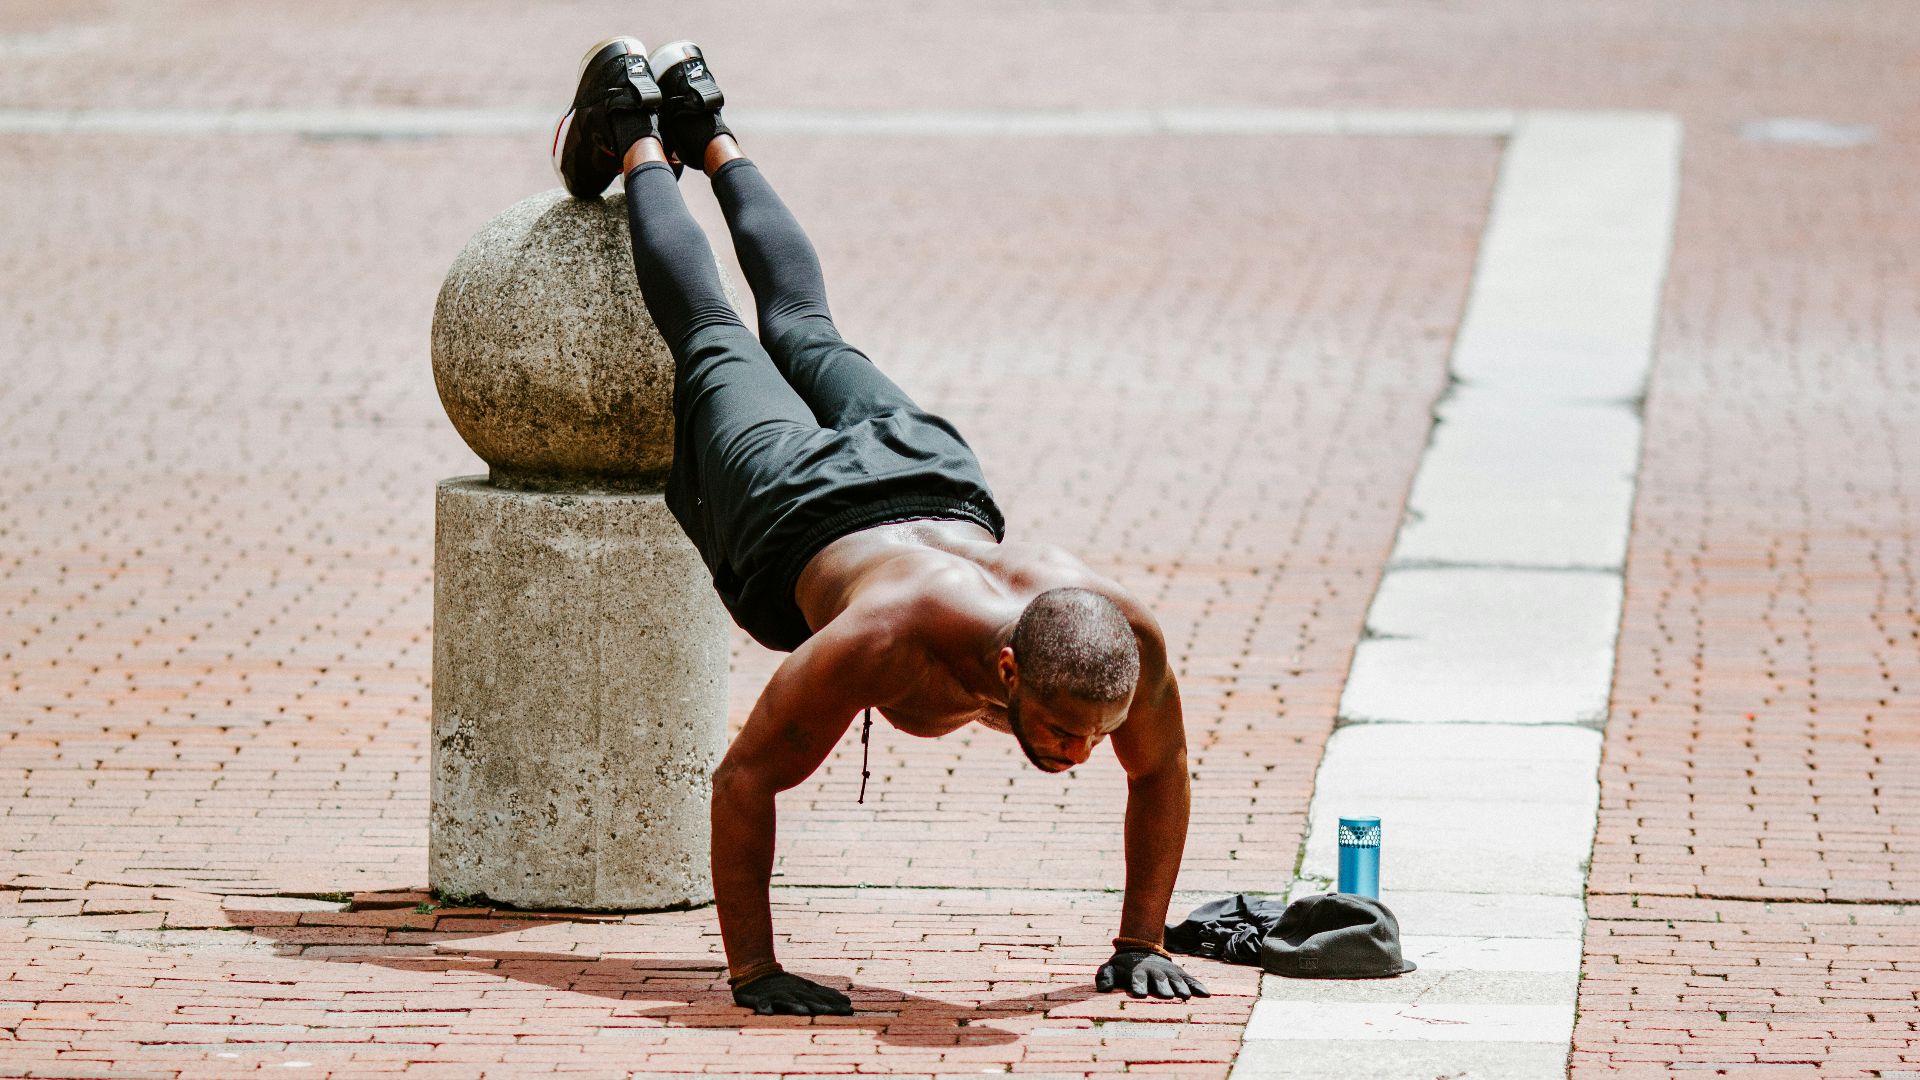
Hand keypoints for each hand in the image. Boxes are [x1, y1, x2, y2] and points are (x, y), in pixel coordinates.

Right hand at [732, 970, 853, 1015]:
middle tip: (834, 1012)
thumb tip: (848, 1001)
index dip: (834, 1003)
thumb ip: (825, 994)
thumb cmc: (786, 984)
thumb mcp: (806, 986)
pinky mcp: (757, 998)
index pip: (821, 996)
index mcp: (803, 989)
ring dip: (795, 1005)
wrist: (755, 970)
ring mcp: (774, 994)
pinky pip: (760, 1002)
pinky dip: (764, 1006)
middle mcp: (791, 990)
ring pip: (786, 999)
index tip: (849, 1009)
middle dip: (821, 1005)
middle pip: (807, 998)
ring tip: (805, 1011)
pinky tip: (768, 1011)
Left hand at [1096, 949, 1209, 998]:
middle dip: (1162, 988)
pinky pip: (1190, 979)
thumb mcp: (1110, 968)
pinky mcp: (1179, 973)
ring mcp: (1168, 972)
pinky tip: (1206, 995)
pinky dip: (1197, 986)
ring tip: (1185, 996)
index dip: (1137, 986)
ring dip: (1180, 987)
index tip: (1139, 994)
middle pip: (1159, 981)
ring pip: (1175, 980)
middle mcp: (1154, 972)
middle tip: (1167, 996)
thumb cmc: (1123, 966)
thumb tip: (1102, 989)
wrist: (1140, 947)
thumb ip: (1105, 977)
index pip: (1137, 980)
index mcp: (1136, 973)